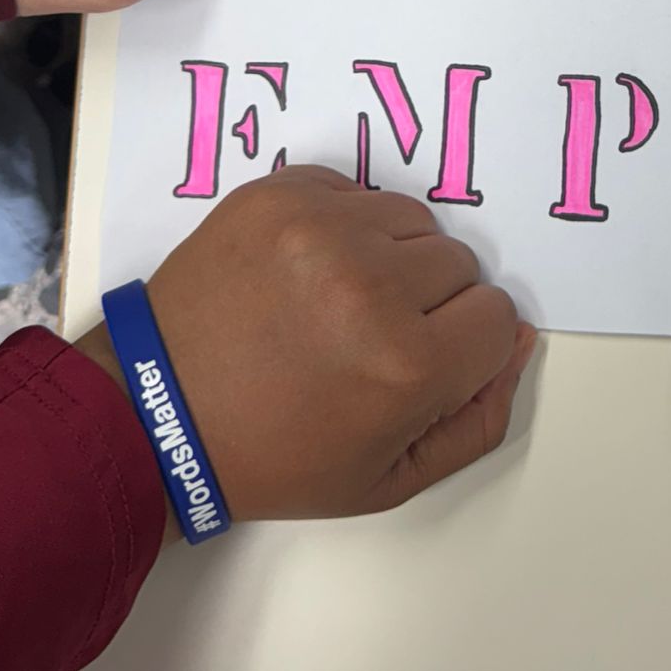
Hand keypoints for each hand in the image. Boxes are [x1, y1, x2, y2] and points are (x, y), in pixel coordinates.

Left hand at [78, 167, 533, 521]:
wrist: (153, 414)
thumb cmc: (271, 455)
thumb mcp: (386, 480)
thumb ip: (477, 421)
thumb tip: (518, 343)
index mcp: (407, 364)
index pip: (499, 318)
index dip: (463, 347)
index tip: (416, 365)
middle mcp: (373, 285)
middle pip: (460, 266)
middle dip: (427, 303)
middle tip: (366, 340)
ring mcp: (322, 230)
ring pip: (413, 221)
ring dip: (390, 257)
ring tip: (335, 303)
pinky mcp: (281, 194)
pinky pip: (357, 190)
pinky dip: (344, 224)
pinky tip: (306, 272)